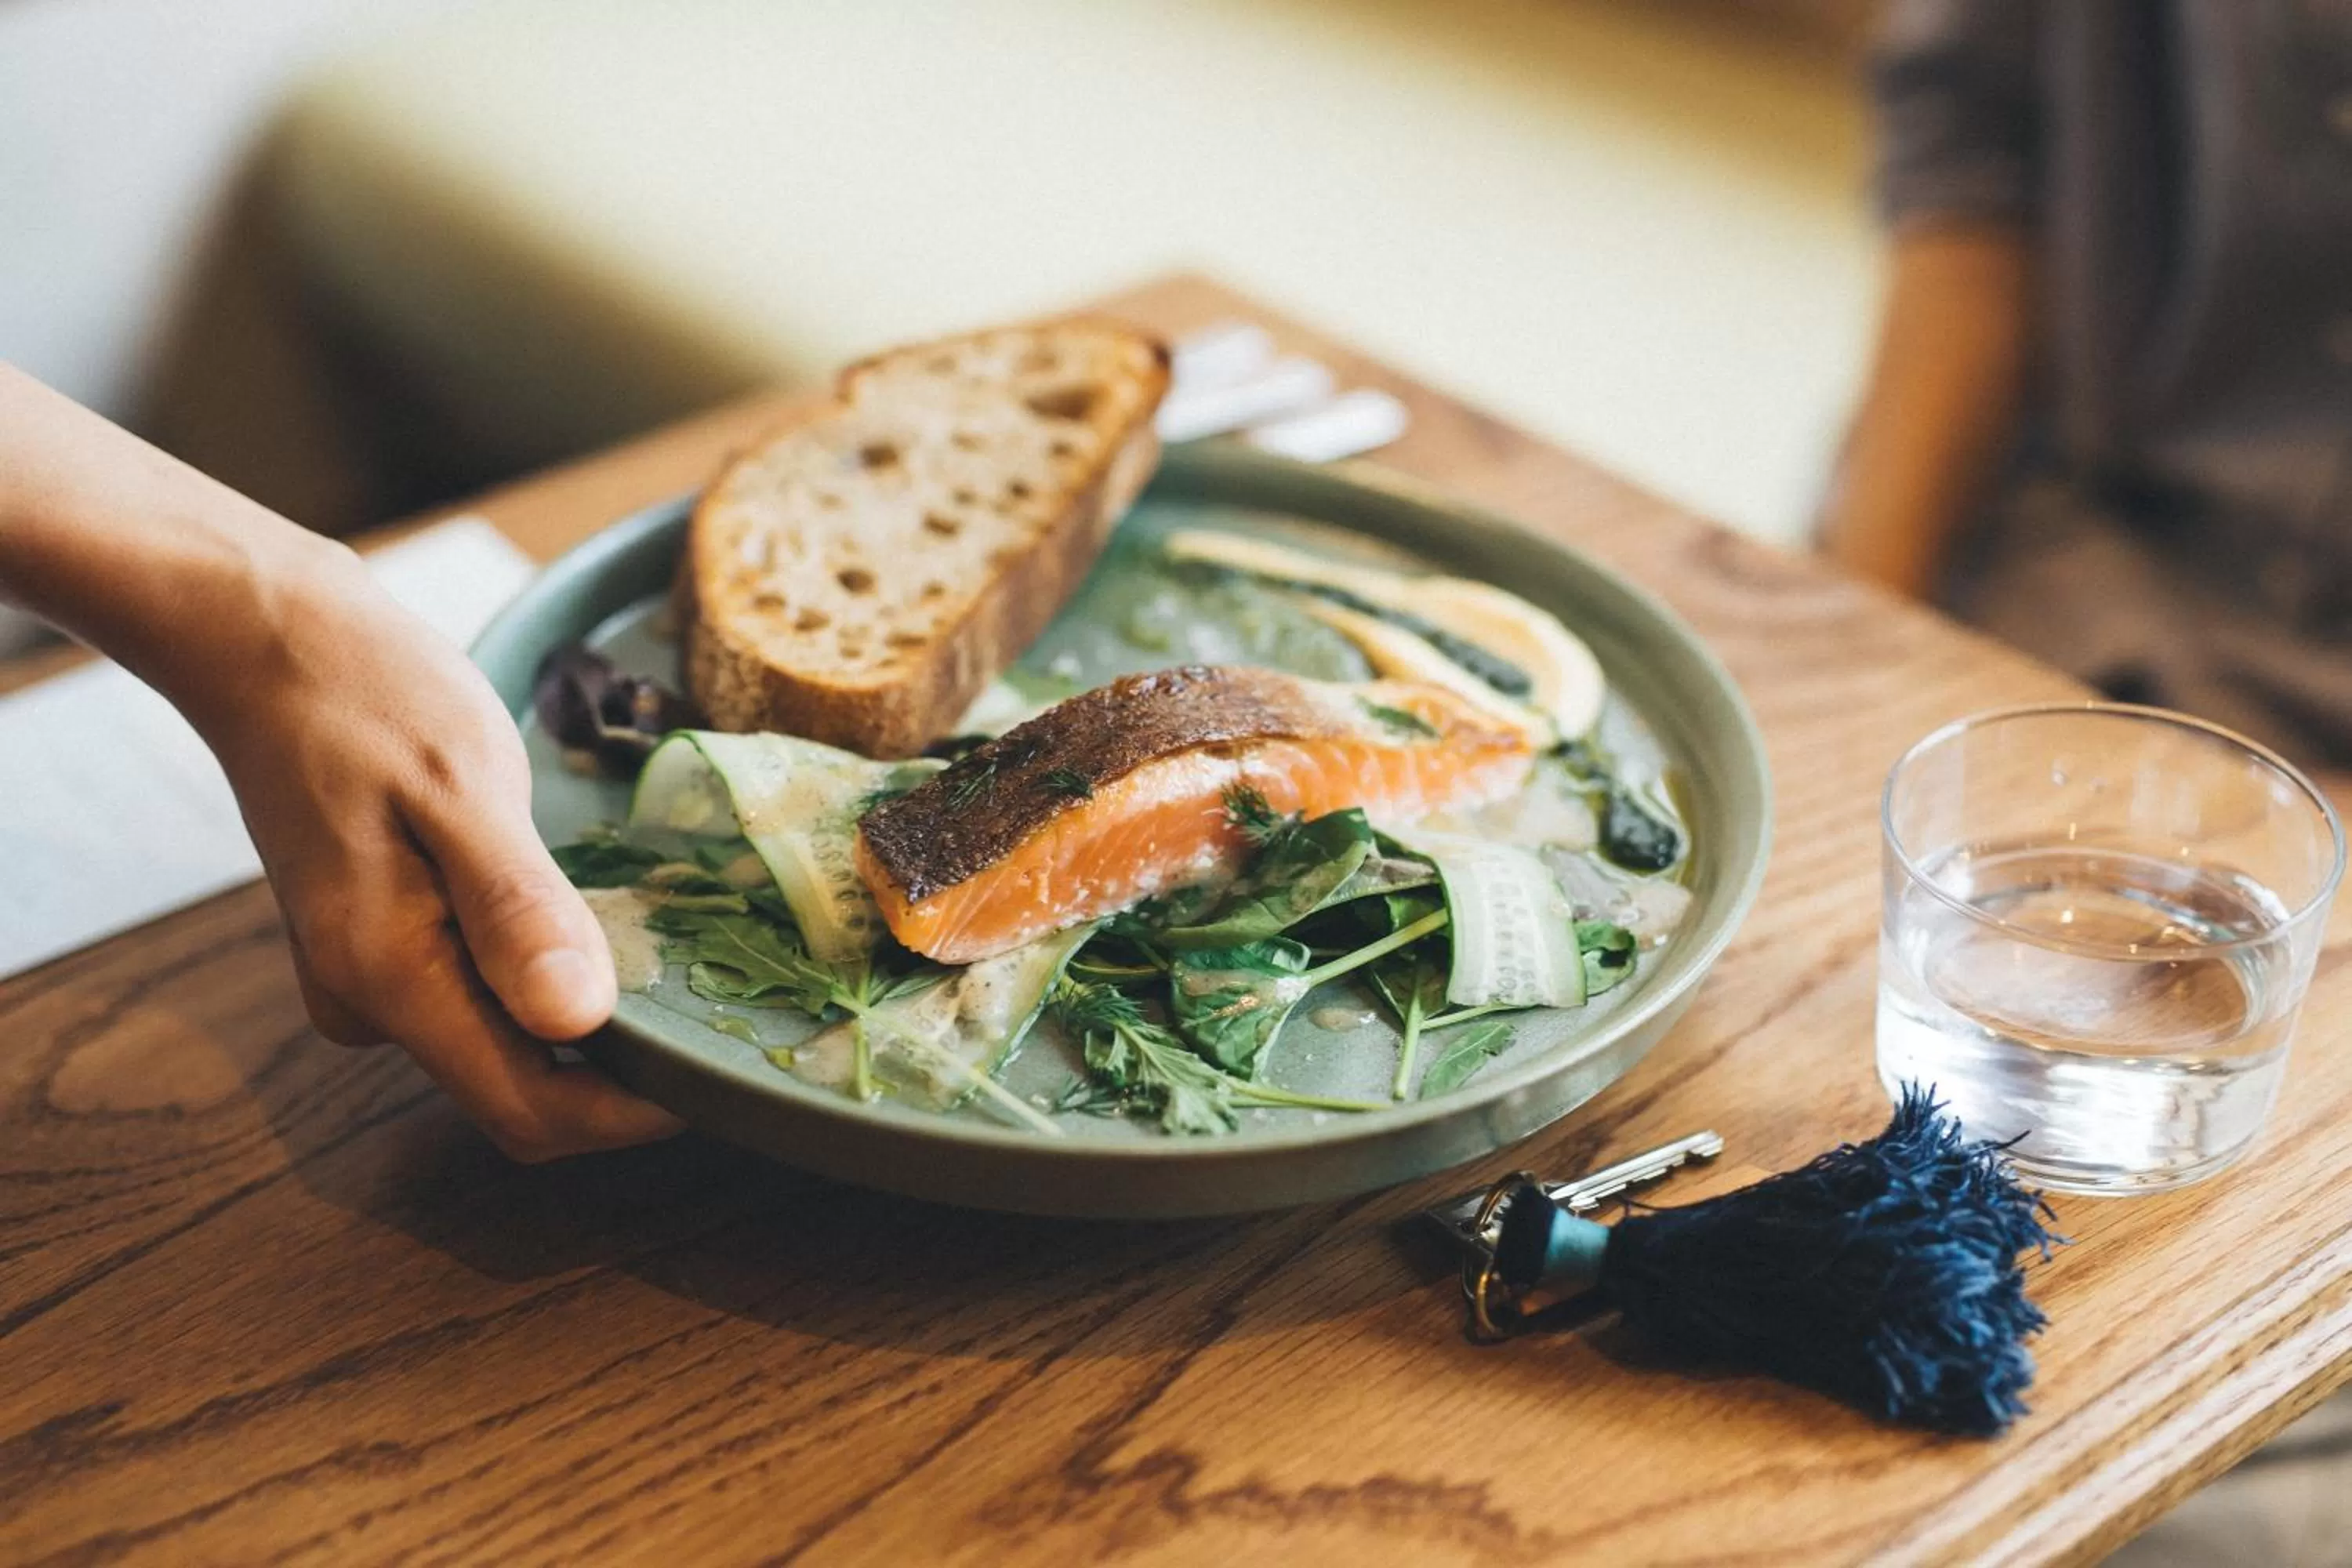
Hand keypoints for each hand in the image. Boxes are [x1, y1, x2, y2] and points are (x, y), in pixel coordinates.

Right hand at [191, 541, 683, 1160]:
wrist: (267, 643)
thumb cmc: (370, 696)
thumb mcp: (463, 785)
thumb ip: (515, 905)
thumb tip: (578, 1018)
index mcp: (389, 977)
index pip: (529, 1112)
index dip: (631, 1114)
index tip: (723, 1070)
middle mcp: (369, 1005)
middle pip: (520, 1092)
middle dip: (620, 1075)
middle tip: (721, 1009)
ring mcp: (367, 982)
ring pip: (502, 1046)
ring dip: (586, 1025)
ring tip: (674, 964)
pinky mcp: (377, 950)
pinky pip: (478, 998)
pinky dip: (542, 979)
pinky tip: (592, 925)